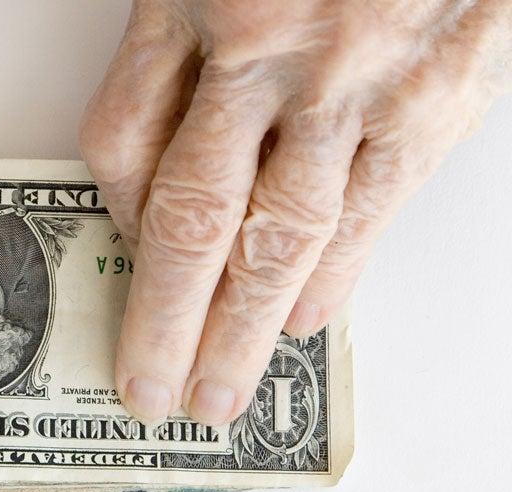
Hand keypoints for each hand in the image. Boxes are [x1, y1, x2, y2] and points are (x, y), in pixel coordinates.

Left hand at [80, 0, 510, 425]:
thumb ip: (172, 46)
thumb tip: (145, 173)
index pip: (121, 138)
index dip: (106, 215)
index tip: (106, 259)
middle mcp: (272, 52)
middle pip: (193, 217)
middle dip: (164, 319)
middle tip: (145, 391)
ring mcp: (359, 85)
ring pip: (282, 234)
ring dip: (243, 327)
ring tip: (216, 391)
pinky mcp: (438, 102)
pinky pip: (371, 208)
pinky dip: (336, 274)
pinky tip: (305, 322)